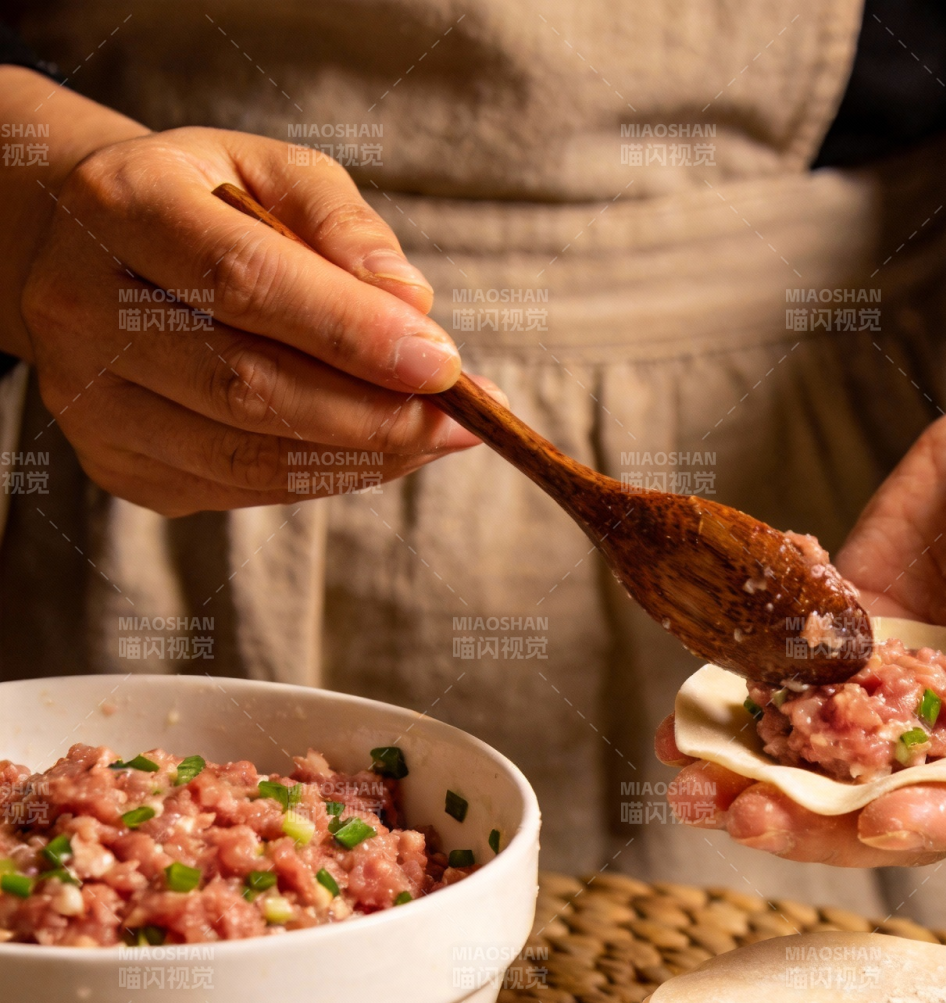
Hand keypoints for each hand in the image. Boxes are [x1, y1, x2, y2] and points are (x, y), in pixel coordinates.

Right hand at [0, 68, 477, 515]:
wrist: (87, 249)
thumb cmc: (206, 204)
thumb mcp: (271, 170)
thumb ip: (344, 224)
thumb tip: (413, 303)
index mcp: (122, 205)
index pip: (244, 281)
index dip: (352, 333)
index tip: (442, 364)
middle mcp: (82, 308)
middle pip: (248, 387)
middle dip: (375, 415)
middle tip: (462, 420)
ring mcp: (92, 400)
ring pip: (248, 457)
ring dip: (363, 458)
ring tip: (437, 437)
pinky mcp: (119, 465)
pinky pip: (242, 488)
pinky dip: (324, 476)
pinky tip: (374, 448)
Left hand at [656, 252, 945, 866]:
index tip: (877, 822)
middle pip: (907, 804)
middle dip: (826, 824)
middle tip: (751, 816)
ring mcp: (918, 695)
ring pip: (842, 770)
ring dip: (769, 790)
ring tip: (695, 790)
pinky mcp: (861, 654)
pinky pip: (799, 699)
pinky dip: (742, 719)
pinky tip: (681, 730)